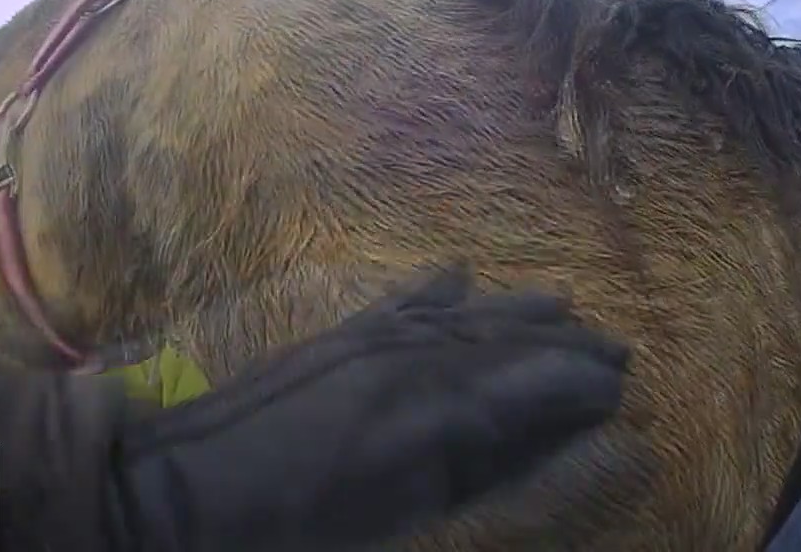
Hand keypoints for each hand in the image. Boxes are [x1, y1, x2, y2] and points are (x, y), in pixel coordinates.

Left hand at [120, 265, 629, 551]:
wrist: (177, 495)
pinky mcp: (330, 342)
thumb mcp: (391, 517)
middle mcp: (404, 359)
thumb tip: (539, 446)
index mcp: (425, 410)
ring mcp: (365, 342)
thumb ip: (470, 478)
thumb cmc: (290, 529)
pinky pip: (396, 303)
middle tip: (618, 352)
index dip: (576, 387)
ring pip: (460, 316)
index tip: (623, 392)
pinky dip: (434, 290)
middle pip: (502, 341)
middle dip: (564, 345)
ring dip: (516, 312)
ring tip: (565, 304)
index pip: (523, 385)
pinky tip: (460, 274)